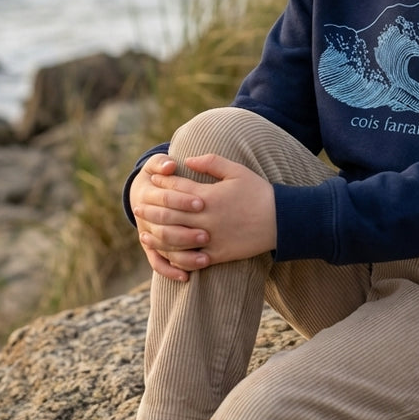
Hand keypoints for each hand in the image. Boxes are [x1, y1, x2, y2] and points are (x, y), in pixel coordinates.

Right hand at [131, 154, 209, 281]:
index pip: (164, 198)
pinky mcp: (152, 248)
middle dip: (186, 232)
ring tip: (204, 258)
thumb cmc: (160, 174)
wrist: (143, 192)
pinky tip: (186, 277)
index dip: (182, 200)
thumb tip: (170, 165)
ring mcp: (148, 234)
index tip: (202, 202)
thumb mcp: (159, 164)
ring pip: (162, 248)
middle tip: (207, 235)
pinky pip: (158, 263)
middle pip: (164, 226)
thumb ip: (164, 162)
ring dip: (182, 254)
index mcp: (148, 193)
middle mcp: (145, 217)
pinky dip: (170, 271)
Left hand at [132, 153, 276, 277]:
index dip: (161, 184)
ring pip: (175, 240)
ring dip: (156, 236)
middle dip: (151, 211)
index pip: (177, 189)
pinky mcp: (217, 254)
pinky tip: (166, 255)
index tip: (151, 181)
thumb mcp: (237, 171)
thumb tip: (187, 160)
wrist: (281, 221)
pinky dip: (175, 258)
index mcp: (209, 196)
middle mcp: (206, 218)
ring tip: (144, 233)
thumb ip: (211, 163)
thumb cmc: (259, 193)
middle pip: (169, 215)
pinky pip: (190, 259)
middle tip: (138, 208)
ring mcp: (210, 238)